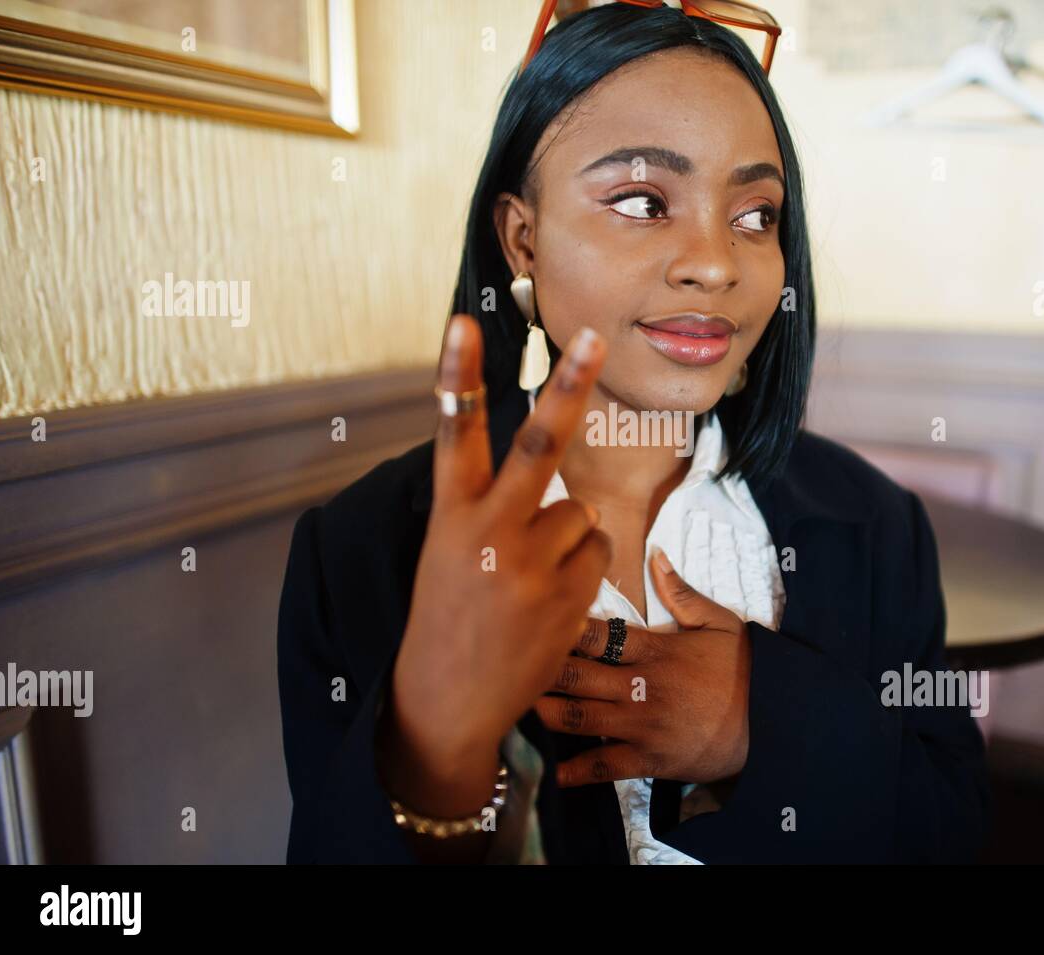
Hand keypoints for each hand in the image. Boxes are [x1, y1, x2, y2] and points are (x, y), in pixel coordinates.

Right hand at [389, 314, 612, 777]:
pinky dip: (583, 570)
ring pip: (581, 514)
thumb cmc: (448, 617)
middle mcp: (489, 532)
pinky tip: (551, 602)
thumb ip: (488, 509)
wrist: (447, 702)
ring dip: (570, 538)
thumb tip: (560, 479)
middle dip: (569, 387)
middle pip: (539, 446)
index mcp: (449, 516)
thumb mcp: (447, 554)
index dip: (456, 374)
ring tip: (532, 579)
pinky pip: (596, 554)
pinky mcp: (568, 598)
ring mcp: (531, 566)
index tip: (463, 323)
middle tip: (596, 338)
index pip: (452, 432)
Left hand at [534, 547, 751, 788]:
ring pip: (579, 717)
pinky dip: (576, 771)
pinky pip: (604, 767)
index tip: (530, 616)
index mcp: (654, 648)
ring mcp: (642, 725)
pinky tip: (552, 771)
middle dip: (538, 667)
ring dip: (545, 712)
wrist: (773, 721)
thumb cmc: (744, 670)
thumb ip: (680, 591)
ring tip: (516, 704)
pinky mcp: (649, 759)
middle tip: (504, 658)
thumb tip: (655, 554)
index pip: (595, 632)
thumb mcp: (719, 622)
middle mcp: (640, 685)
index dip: (558, 624)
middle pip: (576, 673)